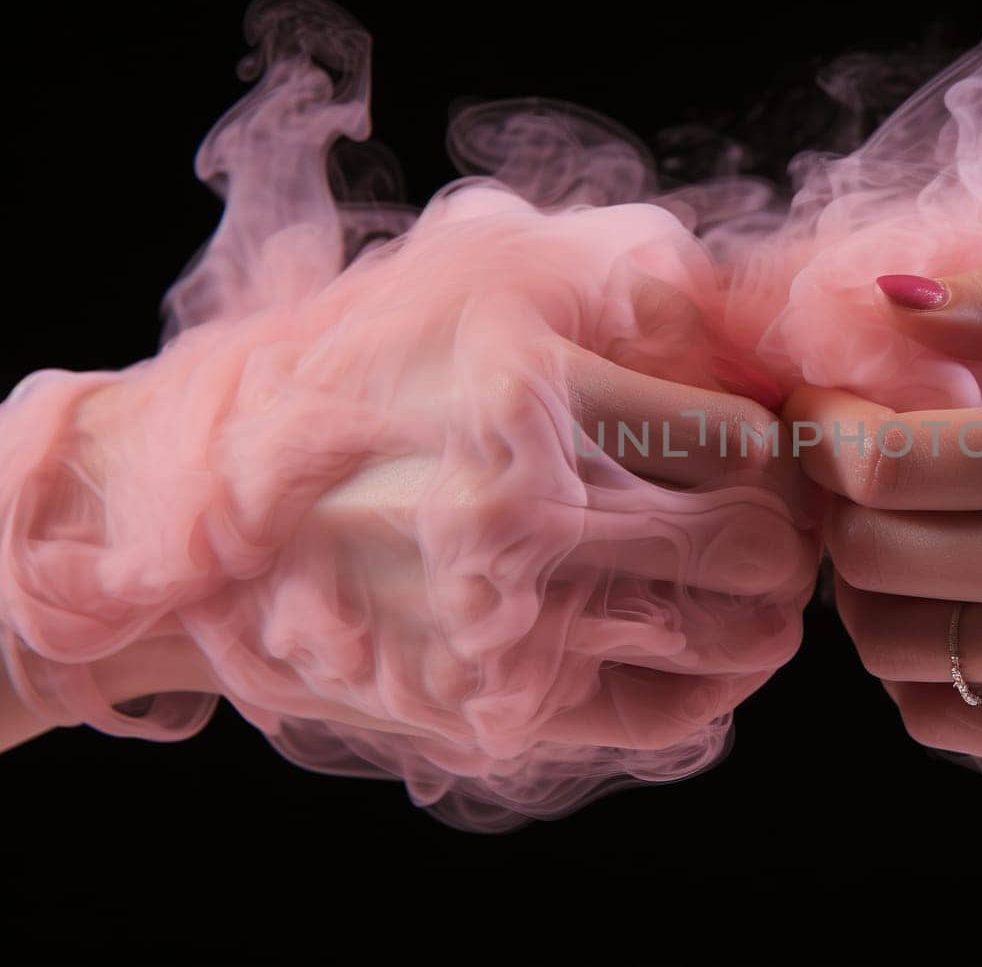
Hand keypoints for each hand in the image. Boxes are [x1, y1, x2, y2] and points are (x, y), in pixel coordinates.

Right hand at [4, 193, 820, 824]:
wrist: (191, 513)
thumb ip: (629, 274)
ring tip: (745, 573)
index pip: (744, 438)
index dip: (773, 438)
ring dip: (766, 603)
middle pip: (758, 544)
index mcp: (521, 392)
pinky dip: (717, 680)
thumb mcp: (481, 271)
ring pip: (731, 637)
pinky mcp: (491, 710)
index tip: (759, 437)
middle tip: (774, 507)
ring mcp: (503, 629)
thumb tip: (753, 325)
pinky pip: (668, 713)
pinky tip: (702, 640)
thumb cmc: (352, 373)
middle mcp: (515, 519)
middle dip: (788, 523)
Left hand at [786, 238, 981, 771]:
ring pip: (883, 641)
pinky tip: (943, 603)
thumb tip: (896, 303)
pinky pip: (933, 713)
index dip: (820, 427)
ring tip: (895, 531)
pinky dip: (906, 661)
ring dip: (858, 580)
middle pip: (866, 552)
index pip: (883, 461)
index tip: (824, 404)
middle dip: (832, 498)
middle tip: (852, 466)